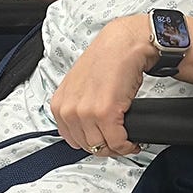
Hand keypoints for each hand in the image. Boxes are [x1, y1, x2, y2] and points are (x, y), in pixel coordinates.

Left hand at [50, 15, 155, 156]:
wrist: (122, 44)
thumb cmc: (106, 59)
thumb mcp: (79, 85)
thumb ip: (78, 107)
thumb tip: (89, 126)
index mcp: (60, 105)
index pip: (72, 140)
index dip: (92, 144)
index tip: (104, 141)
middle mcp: (69, 110)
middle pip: (88, 146)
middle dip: (106, 148)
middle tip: (119, 142)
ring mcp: (86, 113)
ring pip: (102, 147)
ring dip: (118, 148)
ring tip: (127, 141)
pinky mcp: (106, 113)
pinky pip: (118, 142)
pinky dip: (127, 145)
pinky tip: (133, 140)